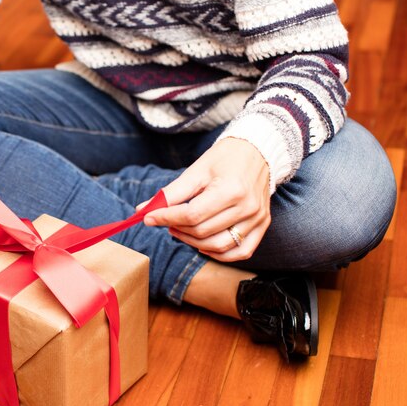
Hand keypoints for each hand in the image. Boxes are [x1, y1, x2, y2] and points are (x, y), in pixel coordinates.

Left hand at [142, 138, 270, 261]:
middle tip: (165, 221)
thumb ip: (171, 193)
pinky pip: (241, 252)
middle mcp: (247, 207)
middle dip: (177, 228)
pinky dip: (219, 254)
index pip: (192, 215)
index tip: (148, 217)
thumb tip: (143, 210)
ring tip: (180, 230)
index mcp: (231, 189)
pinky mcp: (263, 225)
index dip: (166, 218)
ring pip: (219, 246)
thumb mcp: (196, 170)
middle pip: (203, 231)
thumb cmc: (225, 158)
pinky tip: (203, 244)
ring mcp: (258, 219)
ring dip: (193, 243)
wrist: (257, 152)